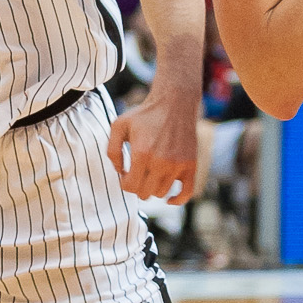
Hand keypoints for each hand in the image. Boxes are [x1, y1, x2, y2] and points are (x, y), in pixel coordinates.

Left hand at [107, 86, 198, 203]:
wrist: (174, 103)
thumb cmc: (145, 114)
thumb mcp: (119, 125)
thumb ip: (112, 150)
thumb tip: (119, 171)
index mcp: (142, 153)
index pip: (130, 187)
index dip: (125, 183)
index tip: (126, 173)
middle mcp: (161, 162)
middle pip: (144, 193)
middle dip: (137, 186)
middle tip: (137, 173)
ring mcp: (178, 165)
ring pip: (161, 193)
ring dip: (152, 188)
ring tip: (150, 174)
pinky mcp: (190, 165)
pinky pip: (186, 193)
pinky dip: (177, 200)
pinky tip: (169, 199)